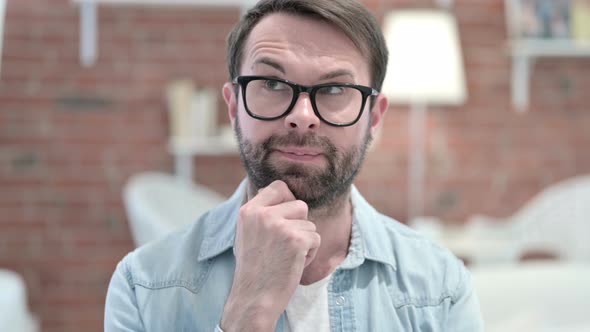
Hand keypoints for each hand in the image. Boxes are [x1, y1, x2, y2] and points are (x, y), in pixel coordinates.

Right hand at [220, 180, 320, 331]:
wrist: (254, 298)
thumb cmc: (254, 268)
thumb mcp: (248, 233)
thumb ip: (262, 213)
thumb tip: (284, 192)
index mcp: (248, 211)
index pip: (278, 187)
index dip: (288, 199)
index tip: (287, 217)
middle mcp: (263, 215)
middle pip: (300, 205)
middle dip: (300, 224)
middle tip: (286, 245)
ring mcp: (280, 226)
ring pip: (310, 224)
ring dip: (305, 241)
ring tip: (287, 257)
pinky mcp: (296, 239)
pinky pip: (316, 238)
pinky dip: (310, 253)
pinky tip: (294, 264)